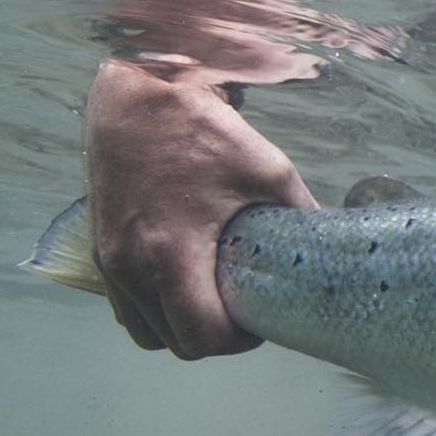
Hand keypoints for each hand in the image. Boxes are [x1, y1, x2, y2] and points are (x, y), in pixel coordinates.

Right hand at [84, 60, 317, 357]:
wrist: (140, 93)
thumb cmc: (203, 130)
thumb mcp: (270, 173)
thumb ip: (301, 218)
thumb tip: (336, 247)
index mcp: (169, 253)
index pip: (202, 336)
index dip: (238, 340)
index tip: (260, 317)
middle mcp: (129, 265)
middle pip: (175, 343)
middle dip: (213, 336)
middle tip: (243, 310)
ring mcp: (109, 260)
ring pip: (145, 330)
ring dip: (181, 325)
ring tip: (214, 298)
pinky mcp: (99, 249)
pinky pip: (126, 307)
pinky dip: (154, 308)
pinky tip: (184, 281)